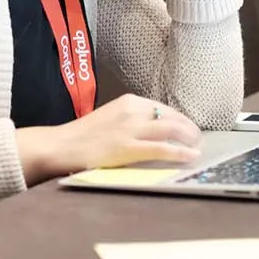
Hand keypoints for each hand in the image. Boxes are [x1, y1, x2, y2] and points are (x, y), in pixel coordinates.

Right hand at [17, 94, 201, 184]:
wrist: (61, 145)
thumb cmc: (83, 136)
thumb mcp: (111, 118)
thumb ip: (132, 121)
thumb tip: (154, 131)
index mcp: (129, 101)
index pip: (164, 108)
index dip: (181, 119)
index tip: (189, 129)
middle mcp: (133, 110)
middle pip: (172, 117)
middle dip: (189, 129)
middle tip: (198, 140)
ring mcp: (130, 128)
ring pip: (172, 130)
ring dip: (189, 139)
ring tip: (198, 147)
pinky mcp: (128, 147)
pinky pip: (162, 149)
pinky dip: (180, 152)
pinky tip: (190, 156)